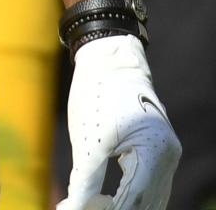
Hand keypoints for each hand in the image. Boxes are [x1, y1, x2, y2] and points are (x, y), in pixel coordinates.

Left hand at [59, 36, 179, 208]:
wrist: (109, 58)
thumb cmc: (96, 93)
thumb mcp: (88, 139)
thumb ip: (85, 180)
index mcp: (154, 150)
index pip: (134, 199)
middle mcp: (168, 155)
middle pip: (145, 203)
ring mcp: (166, 153)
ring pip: (148, 198)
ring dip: (121, 206)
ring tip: (89, 205)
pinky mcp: (157, 151)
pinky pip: (146, 186)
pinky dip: (127, 196)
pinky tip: (102, 199)